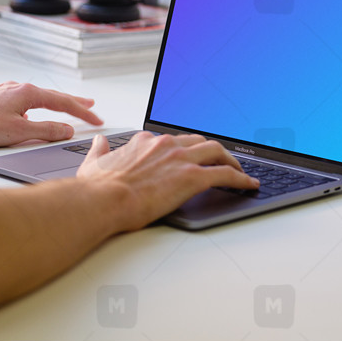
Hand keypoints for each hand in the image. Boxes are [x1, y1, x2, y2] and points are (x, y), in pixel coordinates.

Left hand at [0, 81, 103, 146]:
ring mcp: (7, 91)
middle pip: (54, 95)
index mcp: (29, 93)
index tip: (97, 118)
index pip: (64, 102)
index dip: (83, 112)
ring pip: (38, 97)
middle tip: (90, 104)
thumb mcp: (19, 132)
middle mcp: (19, 88)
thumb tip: (67, 130)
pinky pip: (25, 100)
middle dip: (74, 102)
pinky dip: (38, 105)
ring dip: (55, 103)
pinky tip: (33, 113)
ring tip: (66, 107)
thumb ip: (46, 131)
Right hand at [77, 131, 258, 228]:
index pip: (172, 140)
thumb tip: (98, 141)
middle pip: (199, 141)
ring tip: (238, 170)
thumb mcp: (94, 163)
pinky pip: (225, 174)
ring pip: (216, 151)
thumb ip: (99, 150)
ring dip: (230, 159)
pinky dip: (240, 178)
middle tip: (219, 160)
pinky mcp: (193, 177)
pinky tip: (248, 184)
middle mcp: (166, 144)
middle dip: (211, 150)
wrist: (103, 200)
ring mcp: (181, 159)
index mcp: (145, 142)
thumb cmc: (98, 189)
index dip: (184, 148)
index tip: (188, 155)